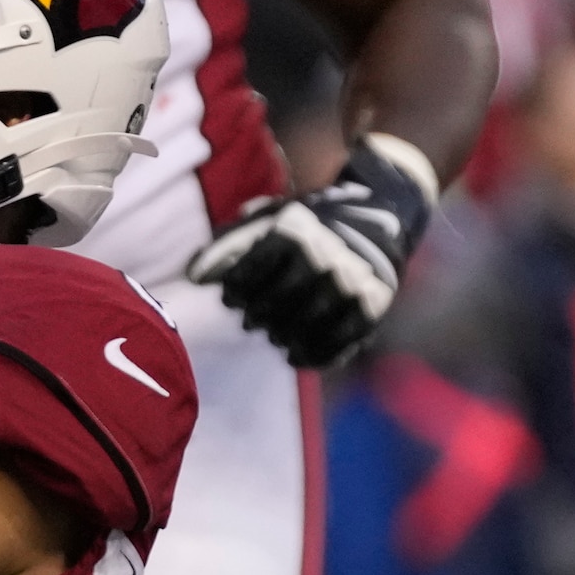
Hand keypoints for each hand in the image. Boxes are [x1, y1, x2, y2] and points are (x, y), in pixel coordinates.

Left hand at [185, 135, 435, 372]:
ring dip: (284, 339)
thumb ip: (230, 243)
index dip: (236, 290)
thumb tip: (195, 276)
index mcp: (293, 229)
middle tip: (251, 322)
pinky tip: (297, 356)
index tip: (231, 299)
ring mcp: (352, 280)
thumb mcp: (270, 219)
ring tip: (276, 339)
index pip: (251, 272)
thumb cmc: (309, 223)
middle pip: (278, 302)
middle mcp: (325, 253)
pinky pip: (340, 341)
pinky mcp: (373, 304)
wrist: (379, 217)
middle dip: (259, 316)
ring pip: (308, 326)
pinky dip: (315, 355)